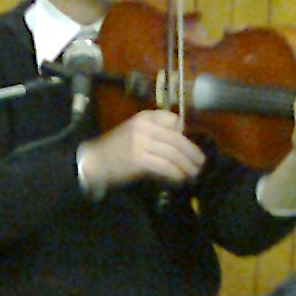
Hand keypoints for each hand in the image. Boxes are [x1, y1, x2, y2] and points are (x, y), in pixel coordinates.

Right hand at [77, 109, 205, 192]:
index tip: (187, 147)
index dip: (184, 134)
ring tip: (193, 173)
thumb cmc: (117, 147)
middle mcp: (144, 127)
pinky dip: (175, 173)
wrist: (95, 159)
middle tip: (200, 162)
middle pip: (177, 139)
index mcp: (145, 117)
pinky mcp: (139, 159)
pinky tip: (180, 178)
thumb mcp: (137, 131)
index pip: (174, 121)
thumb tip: (182, 140)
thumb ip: (157, 132)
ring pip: (173, 154)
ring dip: (186, 165)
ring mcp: (141, 142)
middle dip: (191, 153)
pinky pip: (164, 166)